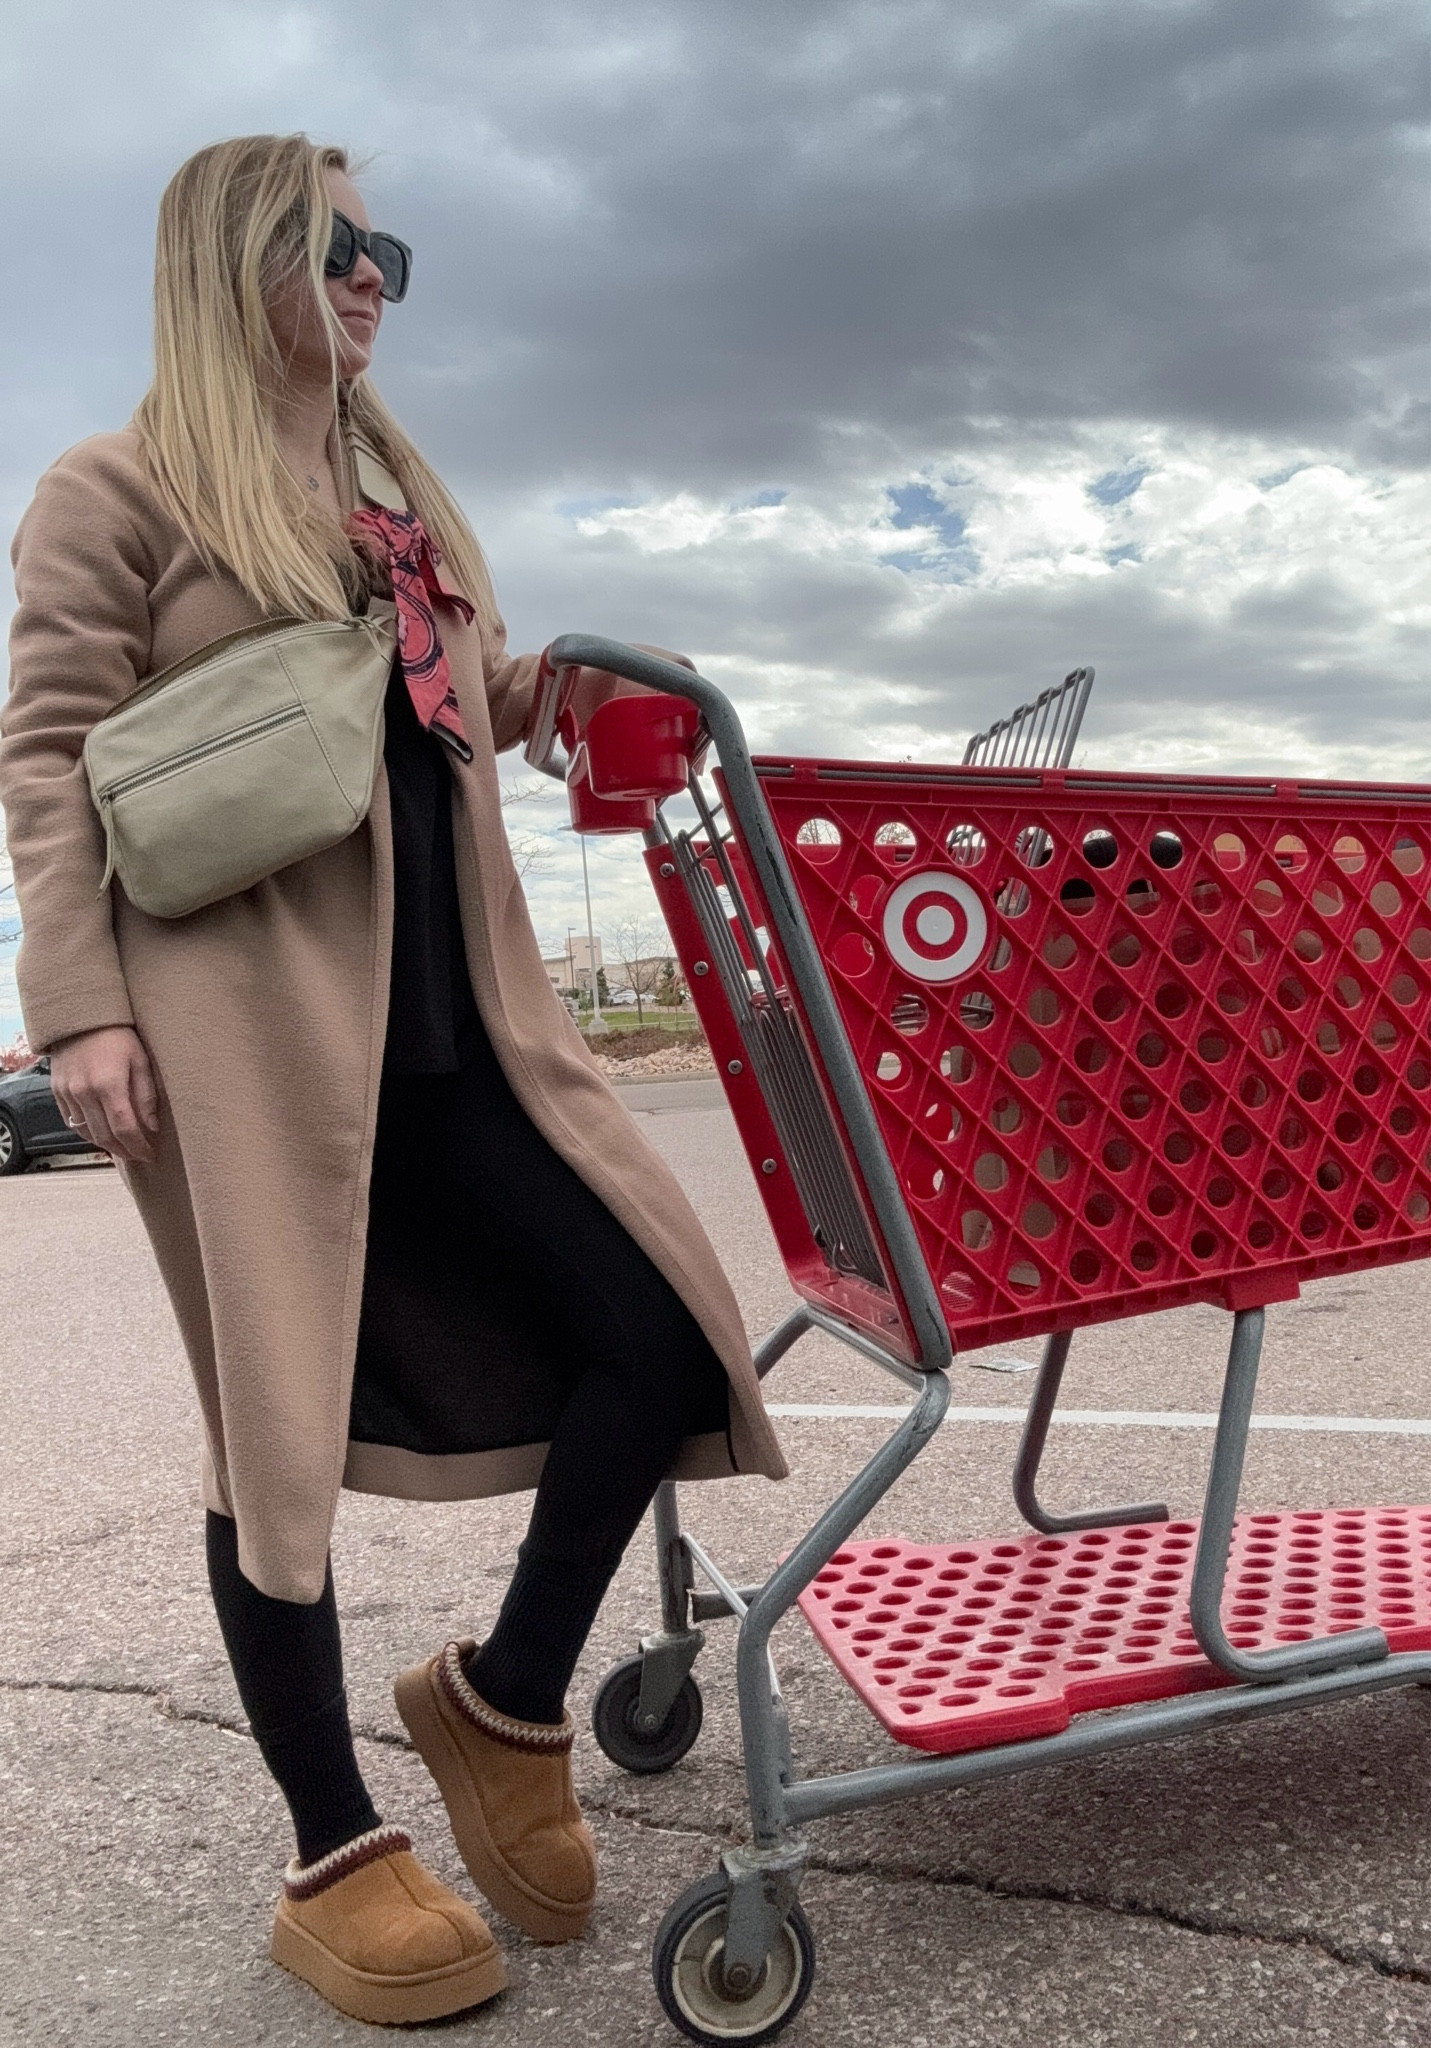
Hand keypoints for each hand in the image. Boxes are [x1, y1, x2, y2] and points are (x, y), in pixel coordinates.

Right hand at [50, 1025, 160, 1163]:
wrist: (82, 1017)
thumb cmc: (118, 1035)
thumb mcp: (141, 1060)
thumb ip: (147, 1095)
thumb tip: (152, 1127)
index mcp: (109, 1084)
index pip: (125, 1128)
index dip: (138, 1146)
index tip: (150, 1154)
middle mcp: (84, 1092)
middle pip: (105, 1136)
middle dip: (124, 1151)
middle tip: (139, 1156)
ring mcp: (68, 1093)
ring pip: (86, 1132)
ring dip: (106, 1146)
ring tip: (123, 1149)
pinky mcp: (58, 1091)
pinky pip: (71, 1122)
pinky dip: (88, 1133)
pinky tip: (102, 1135)